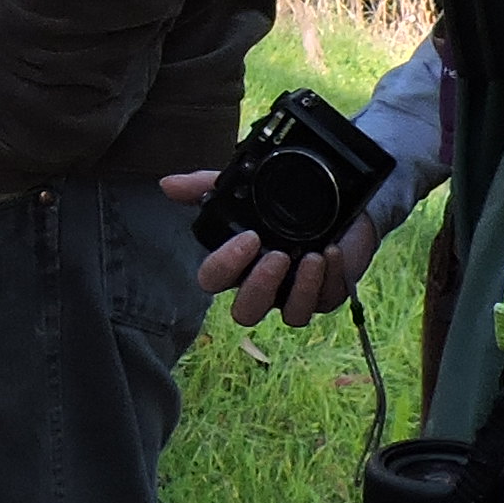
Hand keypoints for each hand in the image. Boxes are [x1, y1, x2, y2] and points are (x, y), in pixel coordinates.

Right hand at [165, 170, 382, 327]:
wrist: (334, 200)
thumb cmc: (283, 201)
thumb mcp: (245, 187)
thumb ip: (206, 186)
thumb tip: (168, 184)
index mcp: (238, 264)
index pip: (213, 279)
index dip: (226, 265)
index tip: (249, 239)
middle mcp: (263, 285)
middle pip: (246, 312)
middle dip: (260, 288)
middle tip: (277, 256)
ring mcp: (294, 293)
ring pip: (291, 318)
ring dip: (300, 290)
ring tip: (311, 257)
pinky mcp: (326, 294)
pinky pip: (326, 301)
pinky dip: (331, 278)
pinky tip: (332, 253)